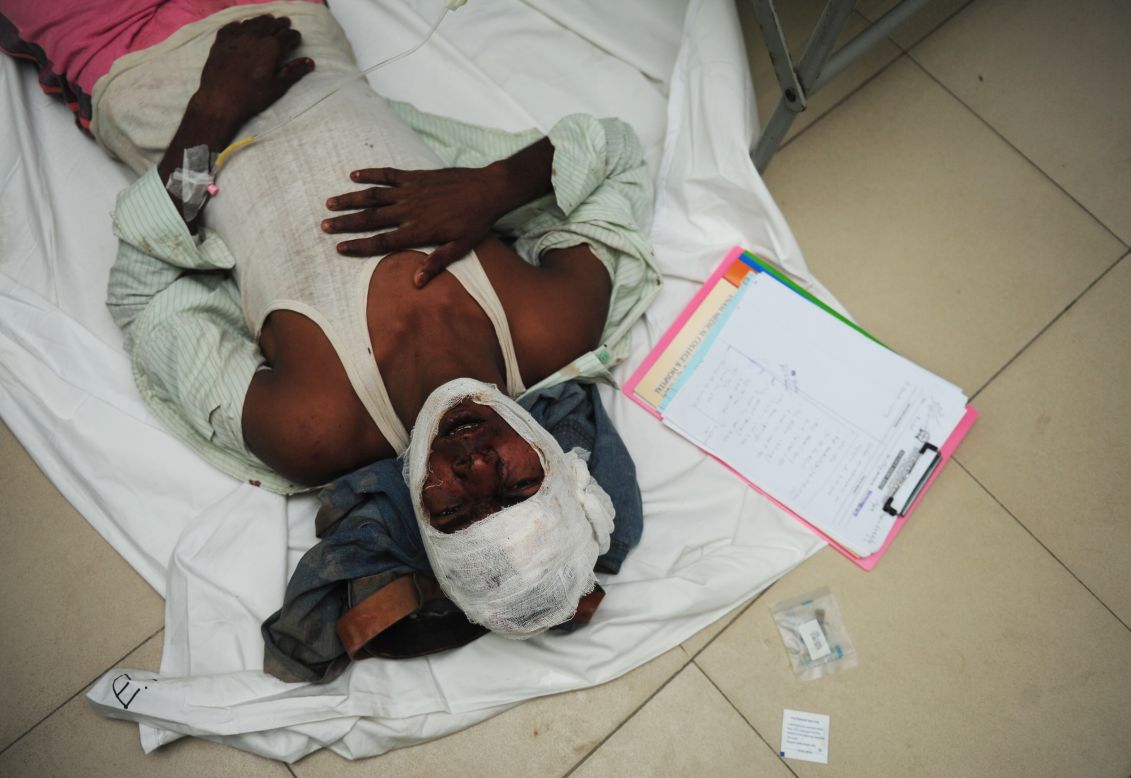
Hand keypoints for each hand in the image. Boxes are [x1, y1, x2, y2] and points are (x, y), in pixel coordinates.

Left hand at [194, 15, 313, 129]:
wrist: (220, 98)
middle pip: (271, 24)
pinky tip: (241, 27)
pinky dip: (240, 24)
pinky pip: (233, 26)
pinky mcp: (222, 40)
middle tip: (285, 23)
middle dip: (280, 24)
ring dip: (262, 21)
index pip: (288, 35)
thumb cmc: (251, 96)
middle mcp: (256, 36)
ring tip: (267, 21)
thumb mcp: (277, 87)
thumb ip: (294, 72)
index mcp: (272, 47)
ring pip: (253, 22)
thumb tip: (310, 62)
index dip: (294, 36)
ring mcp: (237, 36)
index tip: (296, 38)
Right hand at [321, 166, 508, 287]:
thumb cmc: (475, 222)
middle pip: (371, 218)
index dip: (359, 245)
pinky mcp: (415, 176)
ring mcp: (411, 192)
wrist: (488, 189)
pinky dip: (369, 174)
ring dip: (350, 199)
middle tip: (324, 226)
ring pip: (373, 196)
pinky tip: (353, 176)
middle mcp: (410, 211)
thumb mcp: (460, 248)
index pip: (382, 241)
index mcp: (418, 231)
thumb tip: (416, 283)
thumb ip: (436, 263)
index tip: (339, 248)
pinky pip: (387, 174)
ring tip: (330, 203)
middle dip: (345, 223)